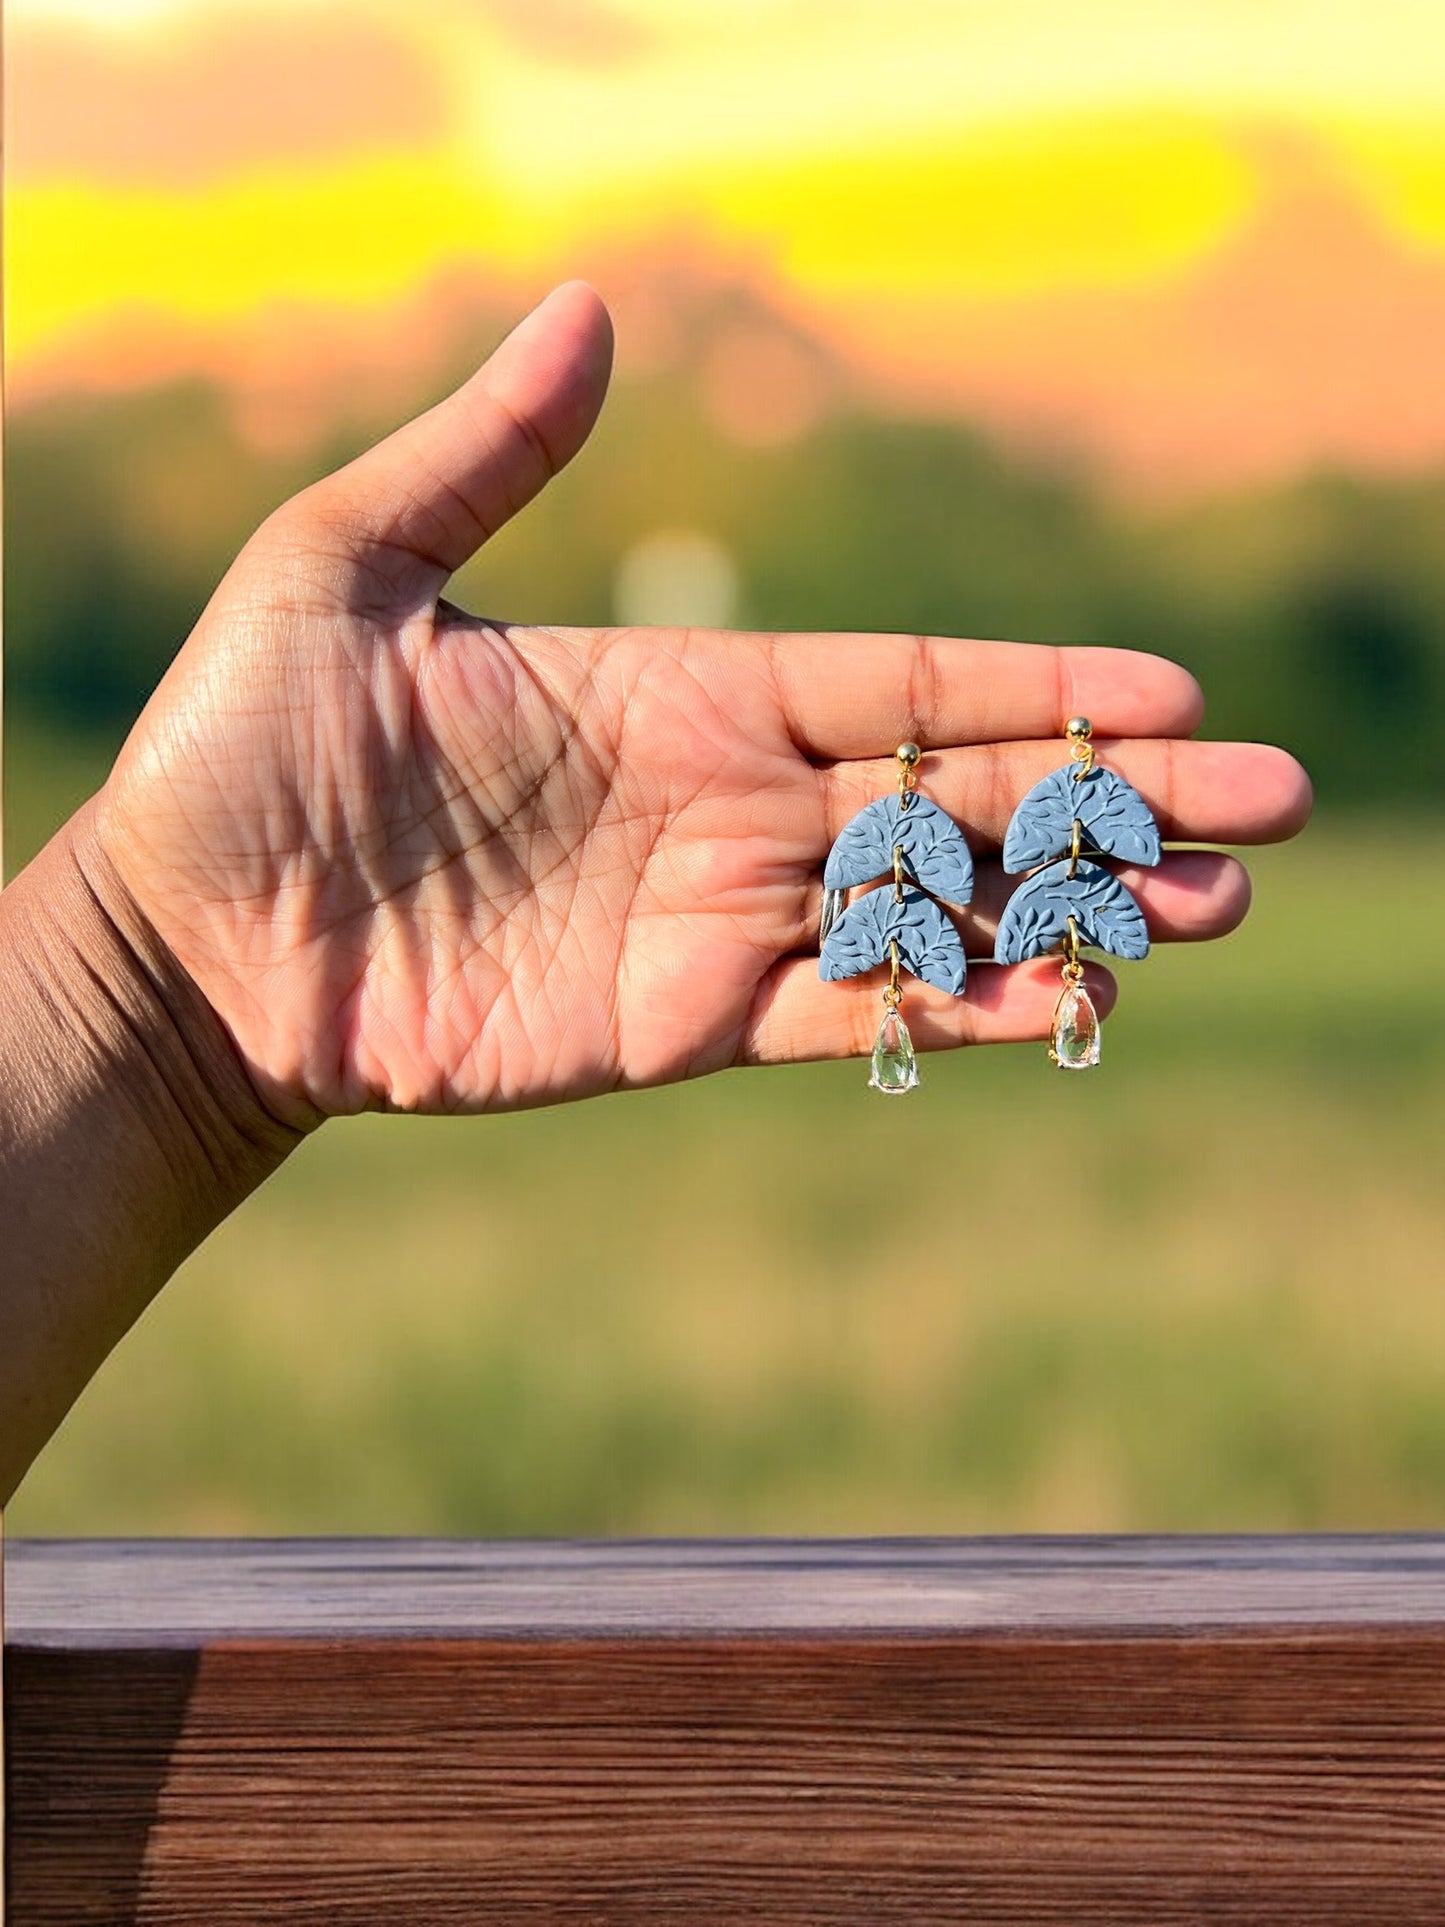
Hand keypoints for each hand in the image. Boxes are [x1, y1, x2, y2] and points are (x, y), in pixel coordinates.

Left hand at [94, 283, 1309, 1122]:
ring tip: (1212, 910)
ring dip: (1074, 910)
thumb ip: (484, 455)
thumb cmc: (243, 747)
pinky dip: (958, 1012)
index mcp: (679, 688)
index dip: (1038, 687)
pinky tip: (1067, 1002)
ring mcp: (714, 919)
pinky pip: (849, 1015)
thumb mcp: (346, 568)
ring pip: (932, 911)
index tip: (1169, 695)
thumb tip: (590, 304)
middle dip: (1112, 801)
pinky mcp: (681, 1025)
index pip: (903, 681)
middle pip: (960, 795)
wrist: (192, 942)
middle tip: (1268, 811)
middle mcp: (726, 802)